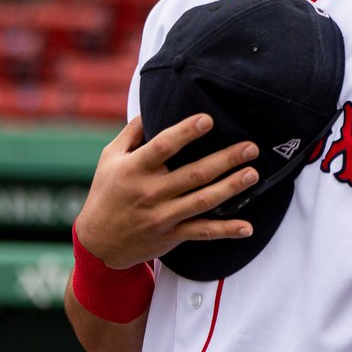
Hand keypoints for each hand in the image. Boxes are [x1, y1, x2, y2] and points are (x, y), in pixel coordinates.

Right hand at [74, 115, 259, 269]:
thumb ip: (132, 132)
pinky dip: (226, 231)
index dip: (185, 133)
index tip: (208, 119)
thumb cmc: (106, 193)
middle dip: (225, 160)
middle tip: (250, 148)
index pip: (162, 147)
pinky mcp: (171, 235)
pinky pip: (202, 232)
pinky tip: (247, 227)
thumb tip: (152, 107)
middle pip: (193, 174)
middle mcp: (150, 192)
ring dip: (231, 188)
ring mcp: (162, 216)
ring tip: (253, 174)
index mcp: (135, 169)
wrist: (98, 244)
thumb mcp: (109, 158)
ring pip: (202, 201)